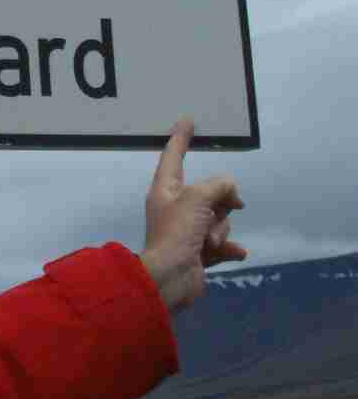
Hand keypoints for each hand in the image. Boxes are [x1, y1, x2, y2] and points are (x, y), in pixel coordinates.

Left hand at [140, 117, 245, 312]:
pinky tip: (234, 253)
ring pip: (219, 219)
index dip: (181, 137)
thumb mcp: (198, 199)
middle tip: (212, 217)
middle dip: (219, 206)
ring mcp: (186, 230)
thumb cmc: (176, 232)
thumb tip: (230, 194)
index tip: (187, 120)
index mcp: (165, 190)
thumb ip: (218, 186)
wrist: (170, 279)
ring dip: (219, 230)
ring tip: (208, 242)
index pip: (174, 156)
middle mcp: (174, 207)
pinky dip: (228, 247)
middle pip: (209, 193)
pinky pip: (222, 243)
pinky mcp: (197, 251)